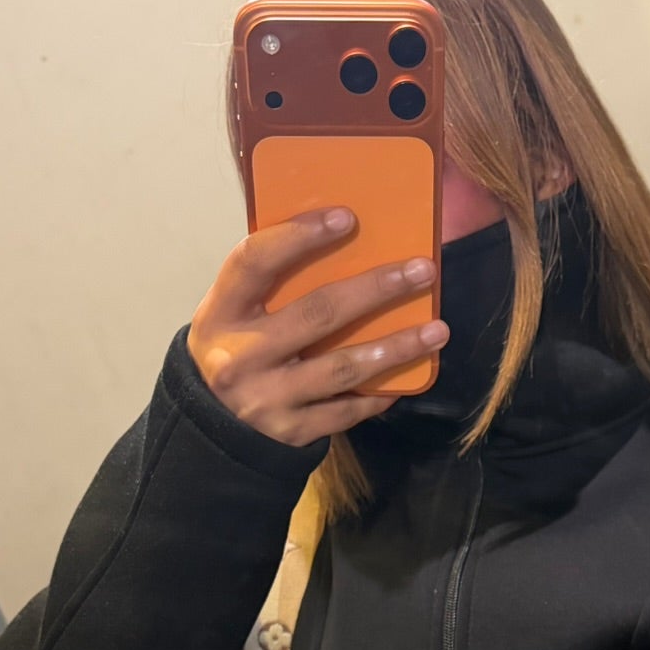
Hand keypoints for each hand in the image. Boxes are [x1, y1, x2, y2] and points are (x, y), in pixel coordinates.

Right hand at [188, 206, 448, 446]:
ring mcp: (265, 398)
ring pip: (342, 368)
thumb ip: (273, 282)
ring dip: (395, 348)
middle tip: (423, 272)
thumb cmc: (238, 347)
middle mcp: (239, 356)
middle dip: (376, 290)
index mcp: (221, 312)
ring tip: (437, 330)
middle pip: (316, 314)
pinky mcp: (290, 432)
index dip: (299, 237)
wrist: (212, 424)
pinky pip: (346, 410)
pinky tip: (407, 375)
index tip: (347, 218)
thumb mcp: (235, 311)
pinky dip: (379, 393)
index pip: (254, 262)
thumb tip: (346, 236)